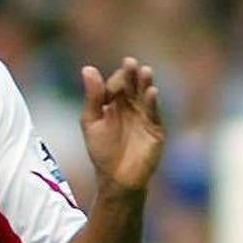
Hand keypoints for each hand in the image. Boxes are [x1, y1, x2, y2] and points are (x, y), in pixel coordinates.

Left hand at [79, 57, 163, 194]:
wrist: (116, 179)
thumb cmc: (102, 152)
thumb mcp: (91, 122)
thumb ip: (92, 98)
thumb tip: (87, 68)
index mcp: (114, 104)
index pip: (115, 84)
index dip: (113, 81)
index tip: (108, 85)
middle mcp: (131, 106)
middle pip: (132, 86)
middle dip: (131, 74)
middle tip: (129, 62)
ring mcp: (144, 116)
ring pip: (145, 95)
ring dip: (145, 83)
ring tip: (144, 71)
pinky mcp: (155, 129)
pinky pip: (154, 113)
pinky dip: (152, 103)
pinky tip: (151, 92)